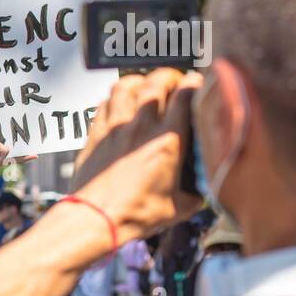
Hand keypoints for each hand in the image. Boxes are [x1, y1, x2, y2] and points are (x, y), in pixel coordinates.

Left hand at [71, 68, 205, 239]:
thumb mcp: (179, 208)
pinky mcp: (95, 135)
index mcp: (168, 140)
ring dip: (138, 82)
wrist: (96, 219)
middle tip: (172, 83)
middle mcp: (141, 127)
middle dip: (167, 76)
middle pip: (155, 82)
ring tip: (144, 88)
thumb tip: (200, 193)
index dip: (194, 82)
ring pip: (124, 86)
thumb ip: (194, 194)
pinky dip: (114, 99)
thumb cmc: (135, 215)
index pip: (185, 94)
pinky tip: (118, 107)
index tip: (197, 83)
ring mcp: (115, 128)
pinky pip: (104, 104)